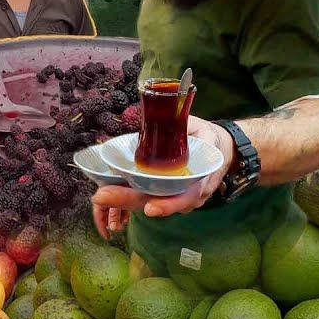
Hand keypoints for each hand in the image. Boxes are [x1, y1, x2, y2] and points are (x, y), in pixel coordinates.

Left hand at [91, 116, 234, 238]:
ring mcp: (176, 199)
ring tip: (100, 196)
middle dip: (128, 201)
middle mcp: (188, 195)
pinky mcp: (164, 196)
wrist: (218, 149)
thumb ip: (181, 125)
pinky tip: (107, 194)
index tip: (150, 208)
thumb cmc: (207, 139)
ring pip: (148, 203)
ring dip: (122, 201)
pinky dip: (126, 199)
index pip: (187, 196)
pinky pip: (145, 199)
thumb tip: (153, 111)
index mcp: (202, 180)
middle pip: (158, 203)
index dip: (169, 204)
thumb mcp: (200, 129)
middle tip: (102, 196)